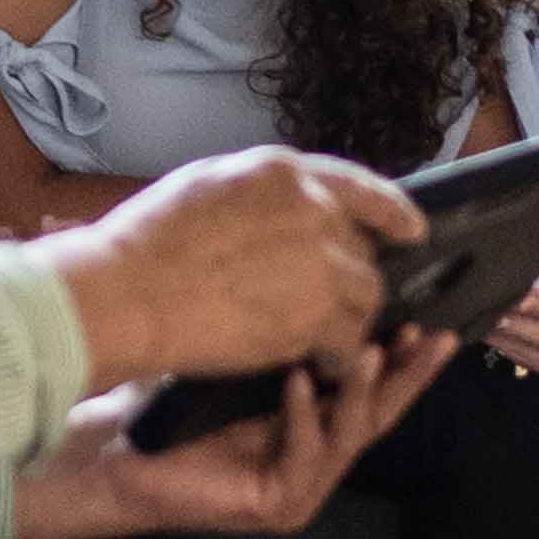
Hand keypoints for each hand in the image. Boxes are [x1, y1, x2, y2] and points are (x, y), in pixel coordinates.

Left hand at [15, 328, 454, 538]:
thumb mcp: (233, 356)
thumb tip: (313, 266)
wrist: (110, 455)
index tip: (430, 319)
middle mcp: (315, 459)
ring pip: (348, 436)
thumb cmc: (162, 401)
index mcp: (310, 425)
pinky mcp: (275, 506)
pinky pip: (303, 458)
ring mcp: (300, 488)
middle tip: (436, 340)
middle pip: (377, 414)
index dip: (403, 358)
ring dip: (362, 391)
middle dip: (409, 377)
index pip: (367, 386)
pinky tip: (299, 384)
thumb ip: (278, 333)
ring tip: (374, 351)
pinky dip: (305, 418)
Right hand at [38, 146, 418, 389]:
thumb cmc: (143, 245)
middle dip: (348, 278)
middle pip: (360, 249)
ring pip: (365, 294)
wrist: (125, 292)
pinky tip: (318, 365)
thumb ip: (258, 194)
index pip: (359, 186)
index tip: (412, 230)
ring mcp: (322, 262)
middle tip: (325, 306)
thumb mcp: (206, 187)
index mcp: (283, 172)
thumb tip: (283, 206)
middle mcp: (313, 209)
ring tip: (321, 339)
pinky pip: (349, 339)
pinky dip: (338, 357)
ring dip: (347, 319)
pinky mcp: (319, 315)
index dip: (391, 211)